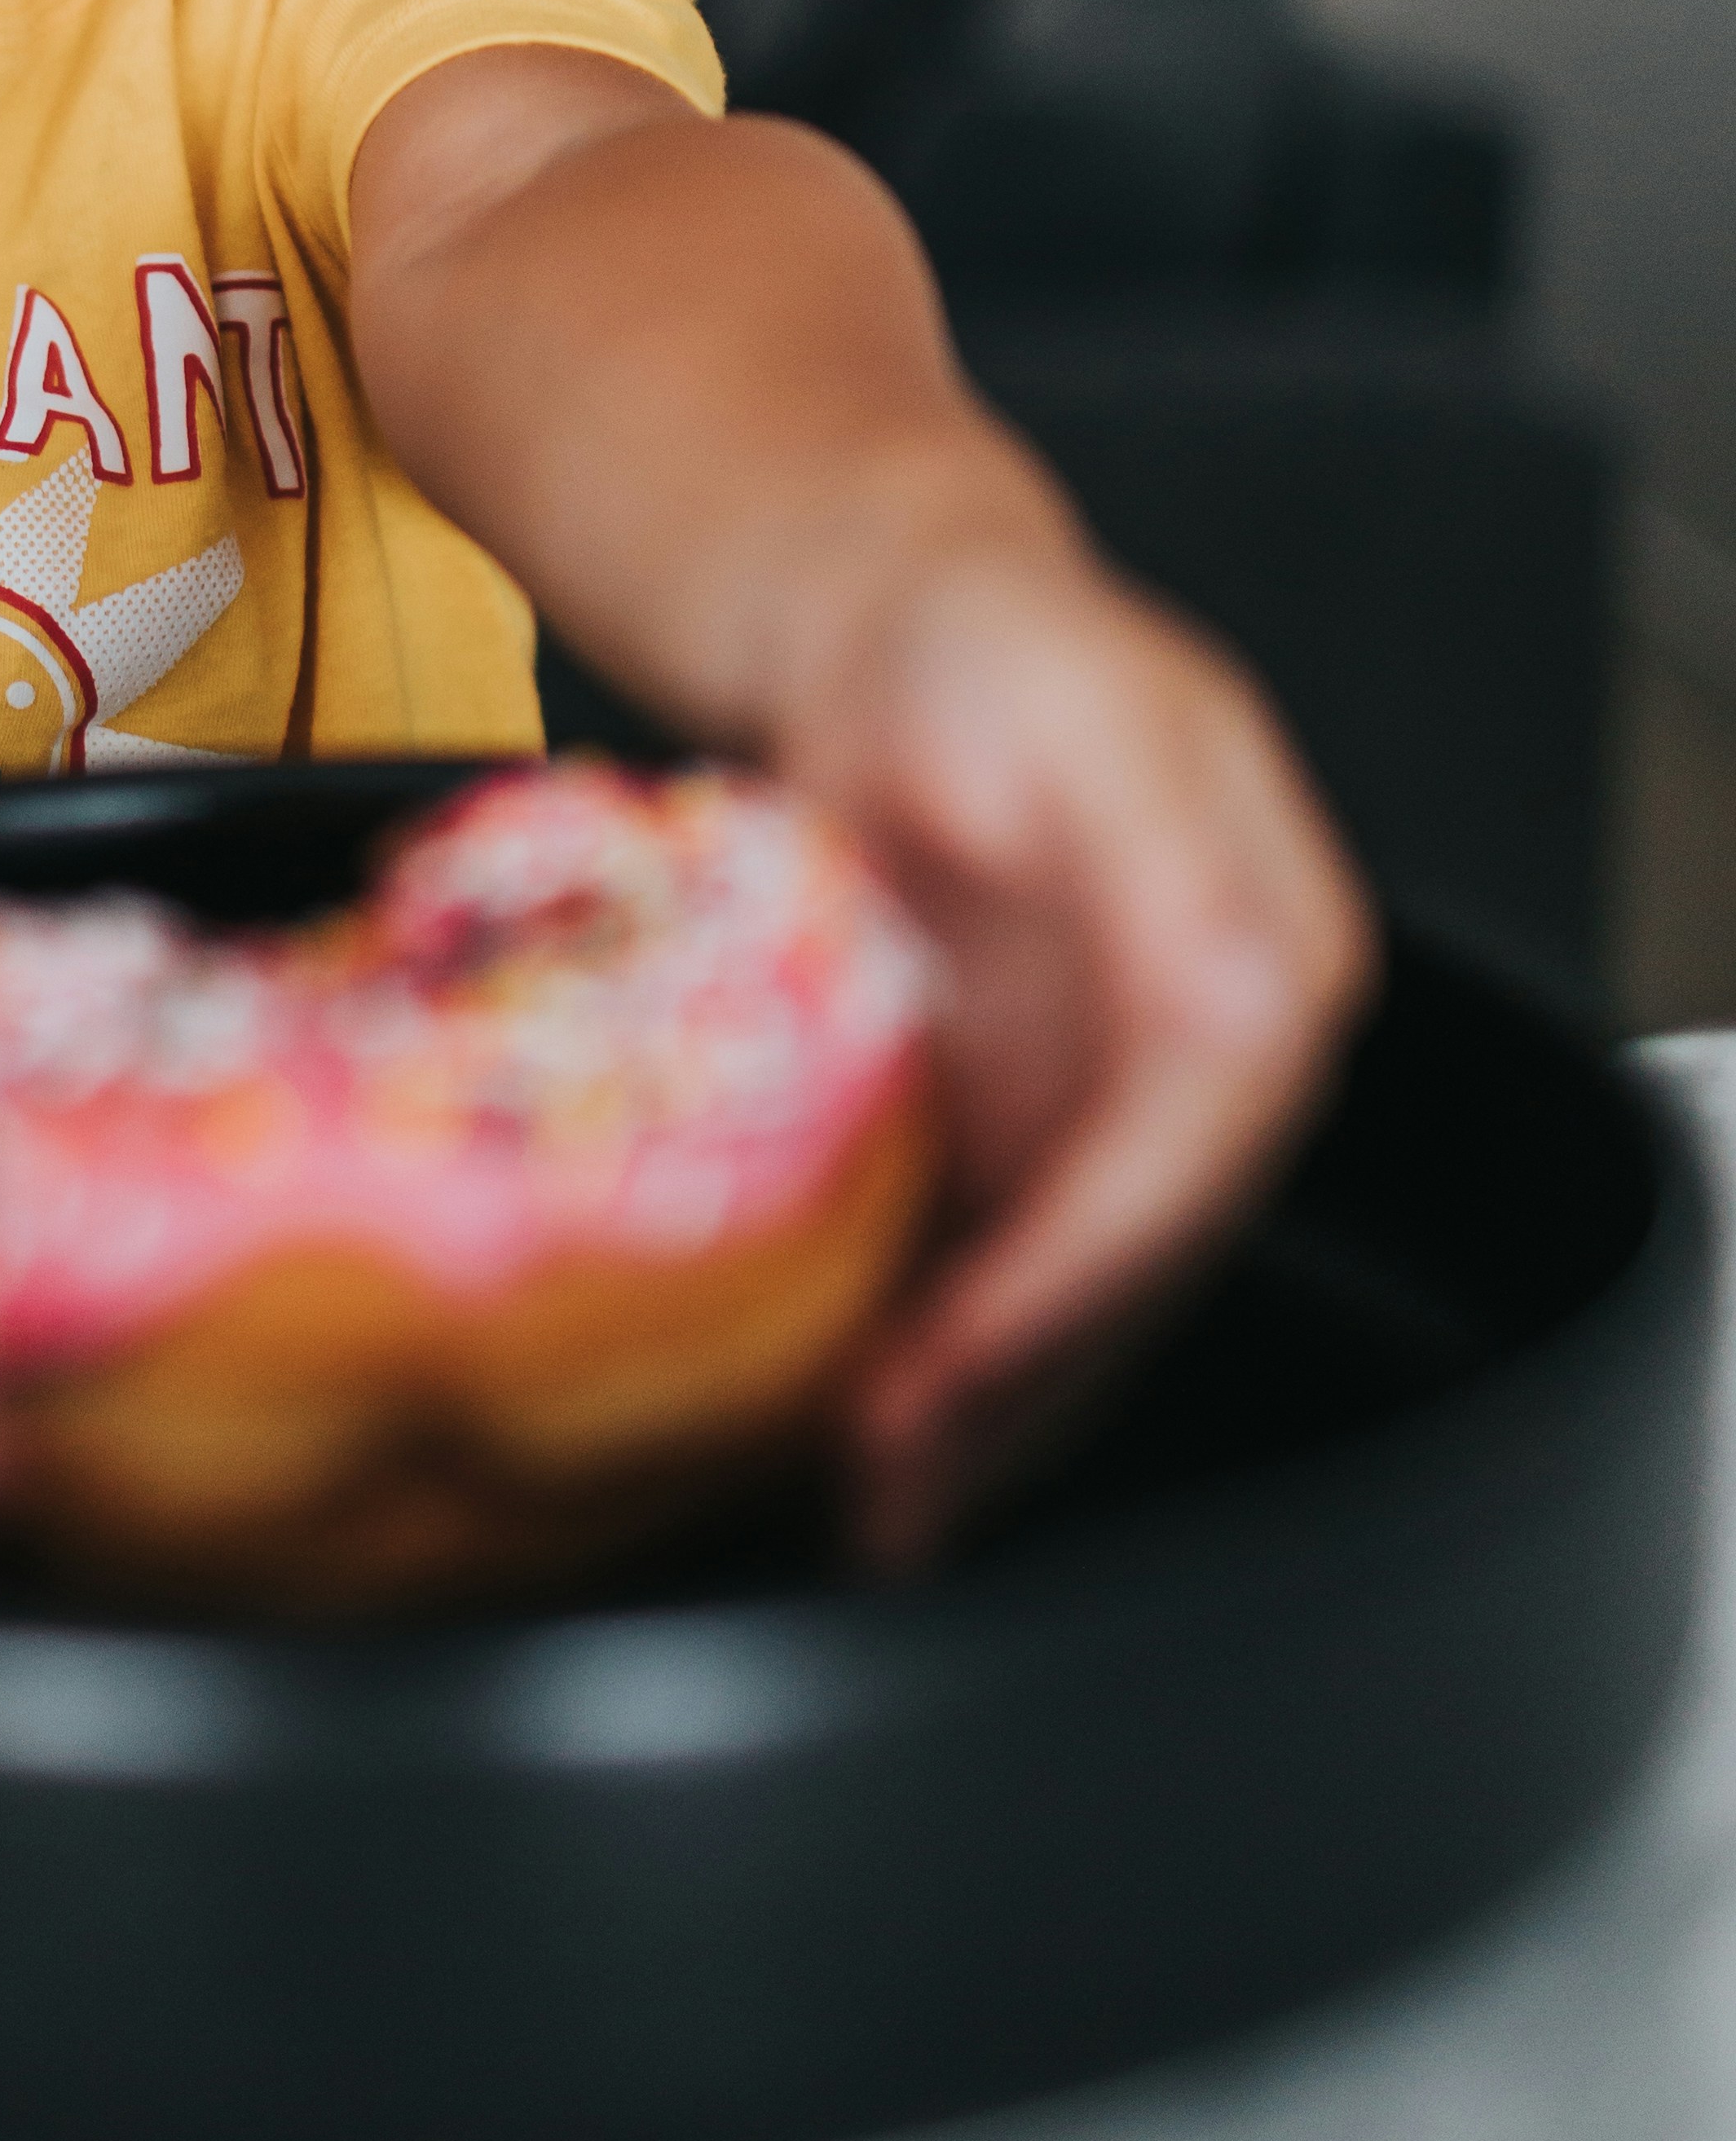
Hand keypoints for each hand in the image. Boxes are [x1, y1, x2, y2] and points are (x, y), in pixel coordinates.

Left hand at [764, 518, 1377, 1565]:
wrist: (912, 638)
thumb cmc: (988, 651)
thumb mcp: (1078, 705)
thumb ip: (1149, 852)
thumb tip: (1212, 1014)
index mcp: (1267, 943)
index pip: (1198, 1137)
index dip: (1087, 1261)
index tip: (968, 1349)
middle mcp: (1230, 1054)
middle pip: (1150, 1255)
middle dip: (1021, 1383)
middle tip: (883, 1471)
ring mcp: (1147, 1109)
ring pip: (1095, 1302)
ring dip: (991, 1415)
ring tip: (873, 1502)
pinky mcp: (1065, 1139)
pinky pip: (1030, 1279)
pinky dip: (961, 1370)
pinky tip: (878, 1442)